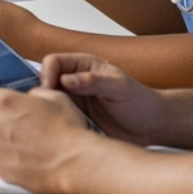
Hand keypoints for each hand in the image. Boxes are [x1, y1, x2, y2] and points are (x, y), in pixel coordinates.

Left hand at [0, 81, 93, 193]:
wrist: (77, 162)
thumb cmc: (68, 129)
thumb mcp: (54, 97)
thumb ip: (33, 94)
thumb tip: (29, 98)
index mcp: (5, 102)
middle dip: (4, 122)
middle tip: (27, 129)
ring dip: (8, 143)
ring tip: (33, 148)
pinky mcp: (1, 170)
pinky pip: (2, 162)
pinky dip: (13, 162)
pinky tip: (32, 161)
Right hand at [37, 54, 164, 144]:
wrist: (152, 127)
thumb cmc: (141, 102)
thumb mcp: (120, 88)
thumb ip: (94, 81)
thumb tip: (67, 79)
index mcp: (84, 65)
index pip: (53, 62)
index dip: (47, 74)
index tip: (49, 90)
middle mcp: (74, 82)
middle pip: (44, 81)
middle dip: (40, 93)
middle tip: (45, 108)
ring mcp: (73, 101)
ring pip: (47, 101)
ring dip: (45, 109)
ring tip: (48, 121)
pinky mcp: (74, 119)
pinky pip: (55, 119)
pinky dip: (51, 124)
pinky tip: (57, 132)